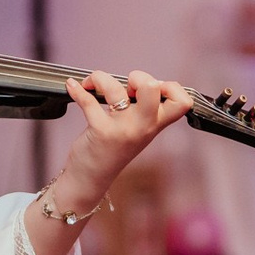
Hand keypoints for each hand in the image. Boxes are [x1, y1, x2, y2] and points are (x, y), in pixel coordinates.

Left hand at [53, 70, 193, 207]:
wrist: (92, 178)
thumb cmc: (113, 149)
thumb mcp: (138, 131)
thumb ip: (144, 110)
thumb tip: (138, 81)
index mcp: (155, 124)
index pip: (182, 102)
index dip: (171, 86)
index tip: (153, 87)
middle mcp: (142, 126)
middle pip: (152, 88)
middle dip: (138, 76)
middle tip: (126, 86)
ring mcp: (122, 129)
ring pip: (115, 89)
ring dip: (100, 78)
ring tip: (93, 83)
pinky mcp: (100, 131)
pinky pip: (88, 102)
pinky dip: (77, 90)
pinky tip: (72, 87)